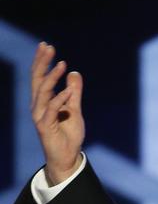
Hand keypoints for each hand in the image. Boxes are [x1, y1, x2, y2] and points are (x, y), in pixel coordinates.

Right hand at [31, 42, 84, 184]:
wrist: (67, 157)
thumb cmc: (68, 134)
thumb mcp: (74, 109)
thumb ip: (74, 93)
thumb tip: (74, 73)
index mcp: (43, 101)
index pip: (40, 77)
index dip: (42, 61)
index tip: (47, 46)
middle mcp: (38, 106)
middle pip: (37, 80)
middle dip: (42, 63)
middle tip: (47, 47)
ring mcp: (40, 116)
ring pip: (44, 92)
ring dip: (52, 77)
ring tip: (62, 64)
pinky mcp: (45, 126)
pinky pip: (52, 109)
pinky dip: (60, 99)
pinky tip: (68, 90)